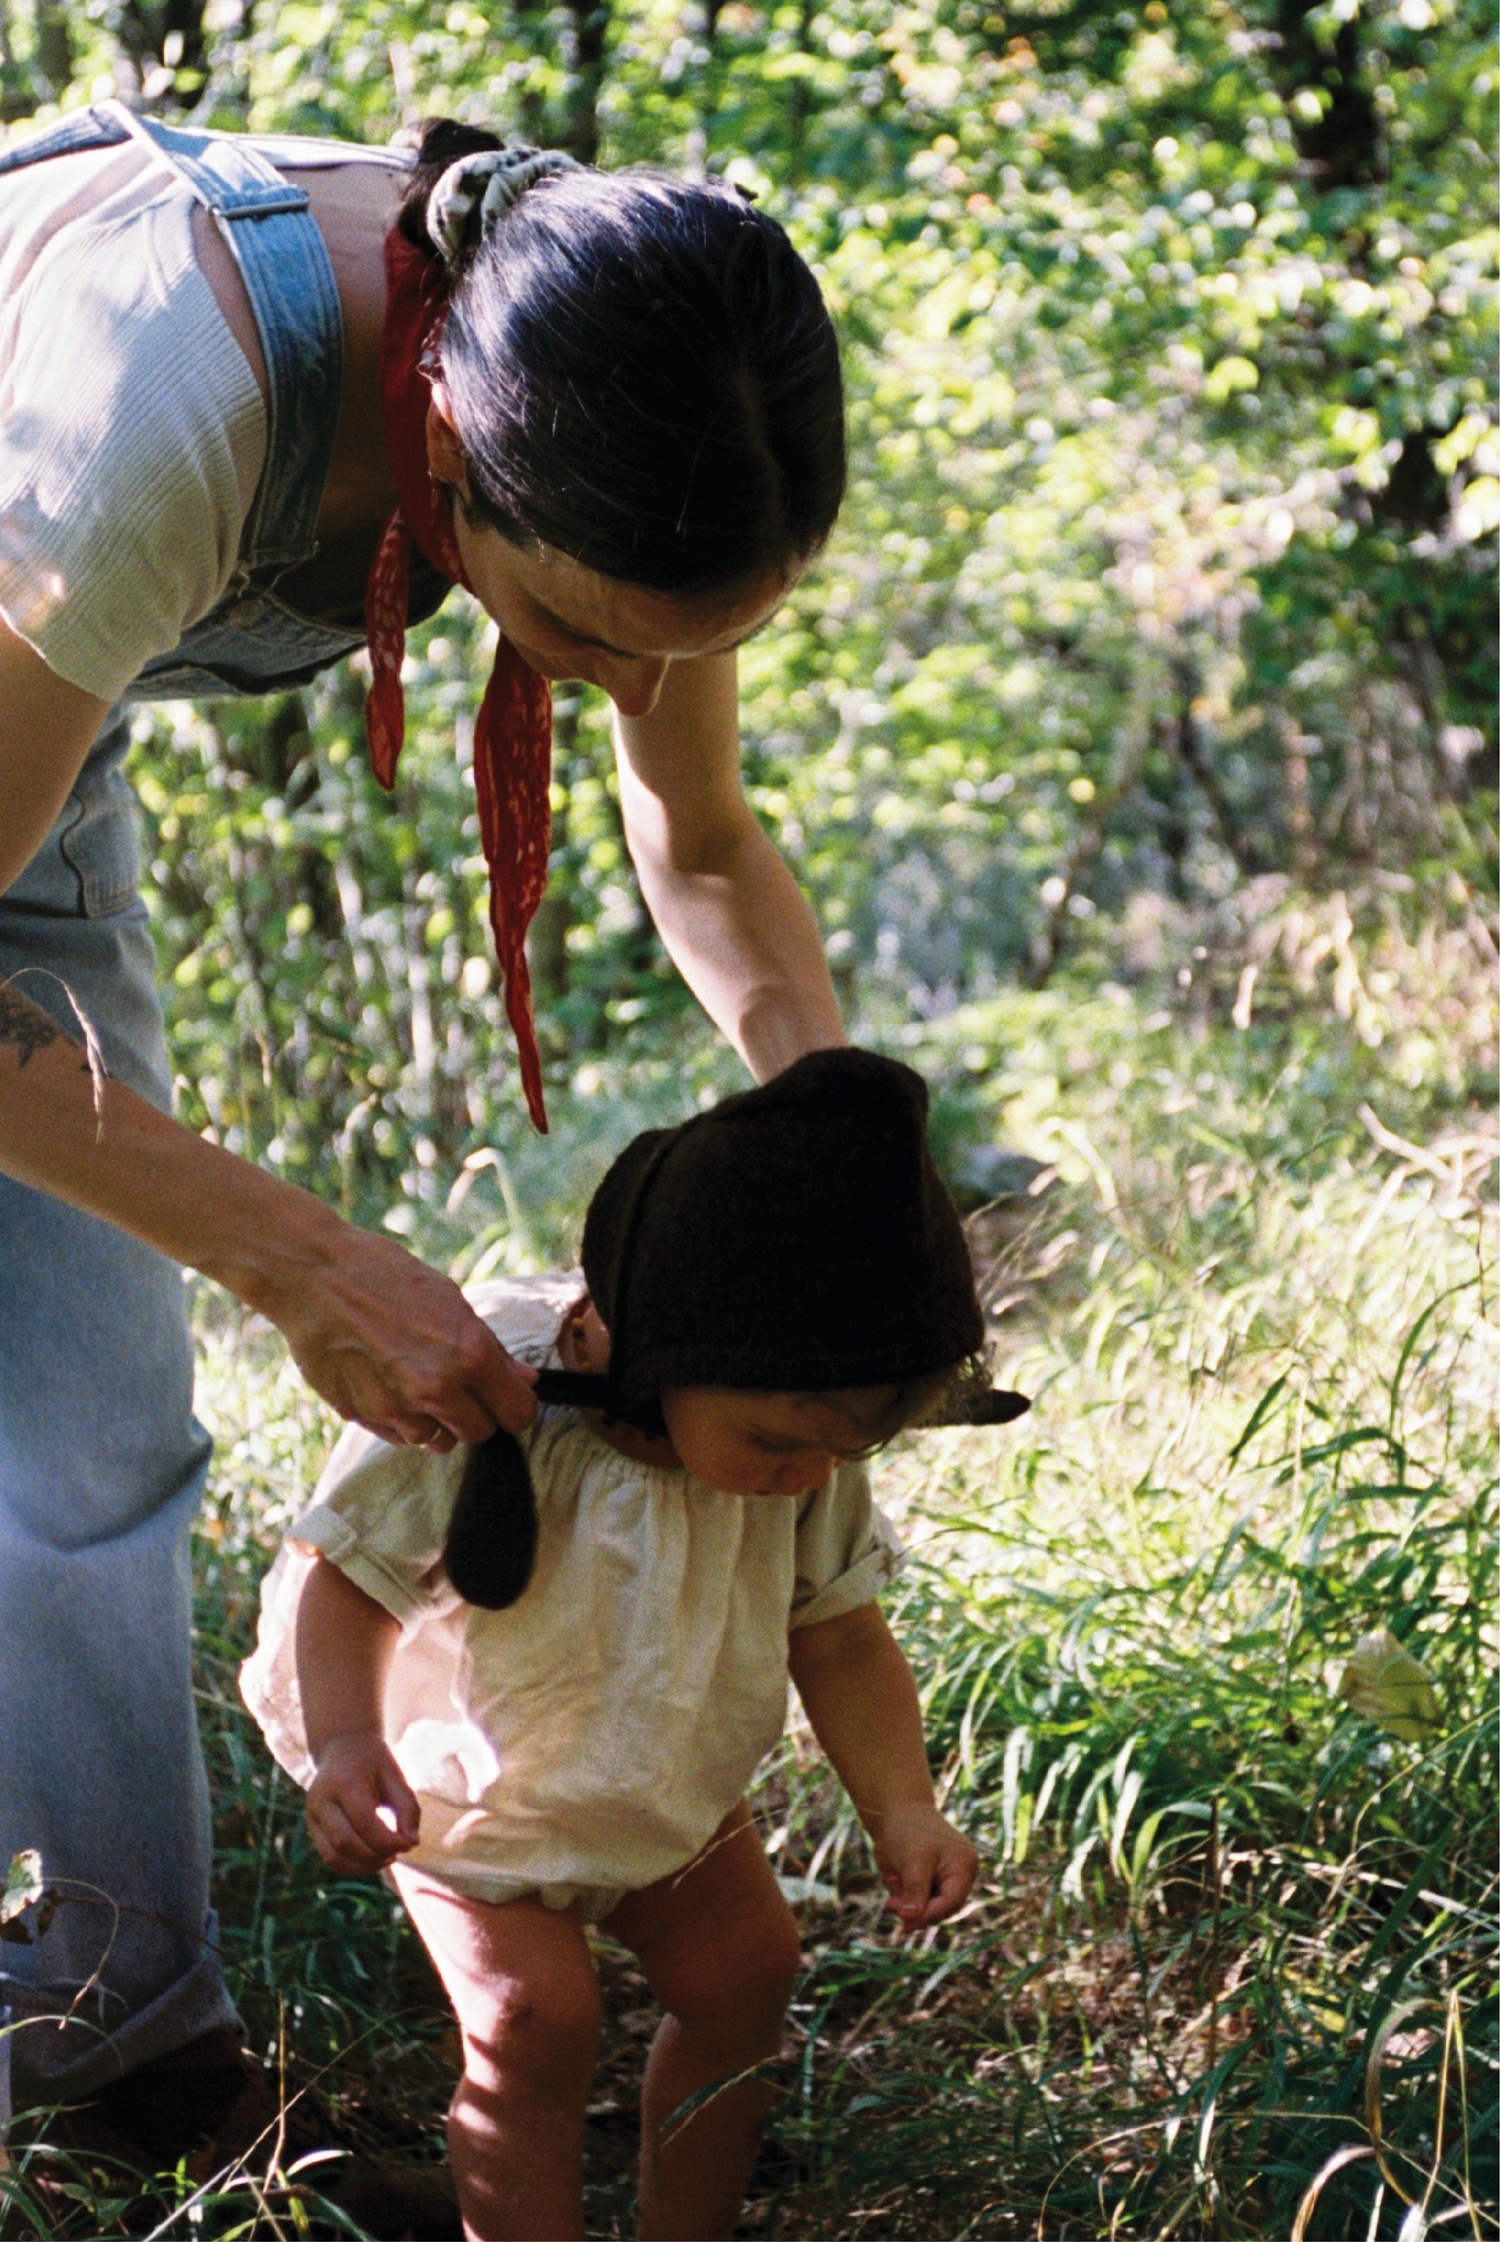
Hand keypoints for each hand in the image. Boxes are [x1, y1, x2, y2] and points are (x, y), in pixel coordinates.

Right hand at [260, 1222, 537, 1450]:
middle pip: (481, 1434)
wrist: (313, 1276)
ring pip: (439, 1442)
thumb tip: (526, 1381)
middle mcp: (436, 1389)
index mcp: (468, 1354)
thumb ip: (492, 1350)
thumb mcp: (450, 1301)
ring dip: (437, 1421)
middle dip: (477, 1414)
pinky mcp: (362, 1416)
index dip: (514, 1404)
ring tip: (418, 1382)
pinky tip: (389, 1384)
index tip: (504, 1395)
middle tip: (460, 1386)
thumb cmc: (384, 1276)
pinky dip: (402, 1420)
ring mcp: (396, 1408)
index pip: (517, 1413)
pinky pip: (400, 1437)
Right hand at [306, 1732, 421, 1874]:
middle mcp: (321, 1799)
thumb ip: (408, 1807)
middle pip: (345, 1842)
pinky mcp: (312, 1828)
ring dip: (364, 1866)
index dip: (388, 1840)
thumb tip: (411, 1844)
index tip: (409, 1844)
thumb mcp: (396, 1775)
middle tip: (399, 1852)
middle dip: (376, 1855)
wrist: (342, 1747)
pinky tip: (374, 1860)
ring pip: (334, 1857)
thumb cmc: (374, 1763)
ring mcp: (312, 1815)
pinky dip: (353, 1867)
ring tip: (388, 1859)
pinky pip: (330, 1858)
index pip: (364, 1821)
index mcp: (344, 1781)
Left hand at [870, 1803, 977, 1931]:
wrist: (896, 1812)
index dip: (930, 1915)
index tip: (906, 1924)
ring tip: (890, 1896)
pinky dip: (907, 1898)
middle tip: (891, 1906)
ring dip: (909, 1905)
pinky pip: (922, 1900)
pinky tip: (894, 1883)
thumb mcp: (911, 1861)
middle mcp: (961, 1874)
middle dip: (917, 1911)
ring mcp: (948, 1878)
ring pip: (931, 1907)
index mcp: (964, 1865)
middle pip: (943, 1908)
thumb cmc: (907, 1831)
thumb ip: (914, 1892)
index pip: (952, 1900)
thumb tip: (910, 1920)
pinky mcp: (934, 1881)